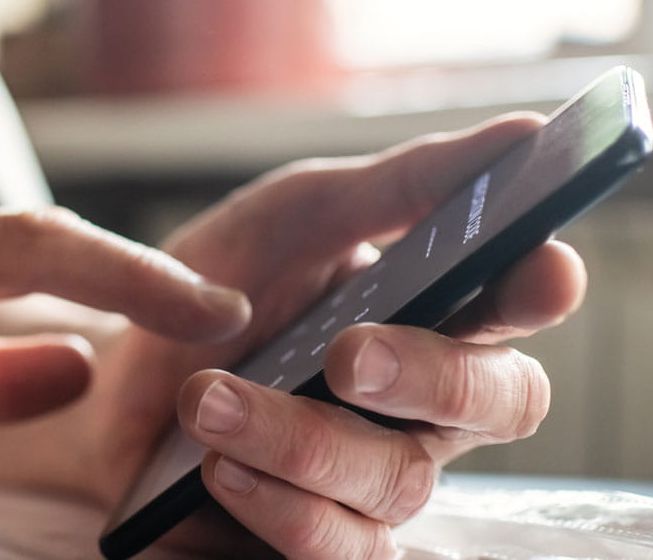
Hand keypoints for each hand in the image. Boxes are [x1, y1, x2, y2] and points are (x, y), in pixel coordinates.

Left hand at [0, 113, 582, 557]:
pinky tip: (219, 467)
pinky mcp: (318, 539)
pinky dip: (279, 508)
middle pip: (495, 404)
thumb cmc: (217, 287)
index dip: (540, 290)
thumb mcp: (296, 216)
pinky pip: (338, 550)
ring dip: (306, 439)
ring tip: (210, 396)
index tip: (540, 268)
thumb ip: (400, 184)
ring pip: (400, 482)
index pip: (518, 307)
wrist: (113, 372)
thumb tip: (523, 134)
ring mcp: (374, 482)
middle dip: (429, 374)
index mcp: (431, 314)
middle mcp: (421, 405)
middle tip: (349, 351)